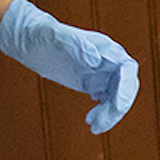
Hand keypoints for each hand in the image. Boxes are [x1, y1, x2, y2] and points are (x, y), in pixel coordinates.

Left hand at [0, 0, 138, 134]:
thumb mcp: (57, 36)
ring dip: (109, 115)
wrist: (31, 42)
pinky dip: (102, 115)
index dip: (127, 87)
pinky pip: (106, 103)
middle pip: (125, 88)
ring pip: (116, 99)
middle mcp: (108, 62)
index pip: (127, 68)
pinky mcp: (92, 85)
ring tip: (93, 125)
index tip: (117, 105)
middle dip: (117, 107)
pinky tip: (91, 122)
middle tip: (100, 121)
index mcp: (105, 48)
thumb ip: (77, 45)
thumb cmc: (43, 33)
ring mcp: (101, 74)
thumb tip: (97, 60)